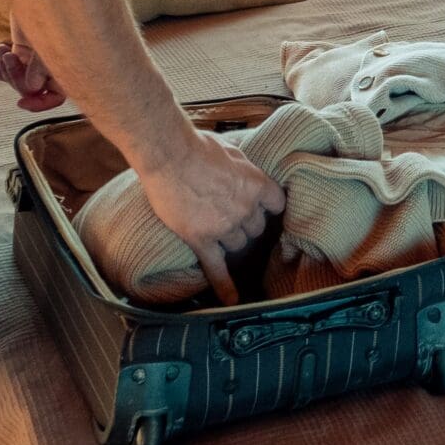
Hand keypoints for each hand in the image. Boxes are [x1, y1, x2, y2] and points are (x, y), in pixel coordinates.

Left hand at [0, 20, 64, 112]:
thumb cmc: (53, 9)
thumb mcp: (50, 40)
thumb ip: (41, 68)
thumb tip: (31, 90)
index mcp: (66, 66)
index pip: (57, 97)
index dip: (41, 104)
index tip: (21, 102)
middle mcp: (51, 66)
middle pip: (31, 89)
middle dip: (15, 77)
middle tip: (8, 57)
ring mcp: (35, 60)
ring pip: (16, 79)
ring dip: (6, 69)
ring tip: (3, 49)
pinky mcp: (22, 51)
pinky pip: (7, 69)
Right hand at [137, 128, 287, 305]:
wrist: (168, 154)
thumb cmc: (198, 145)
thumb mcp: (232, 150)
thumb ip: (243, 167)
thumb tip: (245, 169)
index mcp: (257, 184)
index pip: (277, 203)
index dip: (267, 204)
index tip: (263, 205)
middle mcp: (245, 208)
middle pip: (256, 227)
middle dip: (247, 222)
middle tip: (229, 211)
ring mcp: (223, 226)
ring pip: (239, 244)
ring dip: (232, 239)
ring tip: (216, 227)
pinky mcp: (201, 239)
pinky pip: (216, 268)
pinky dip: (225, 285)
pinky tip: (232, 300)